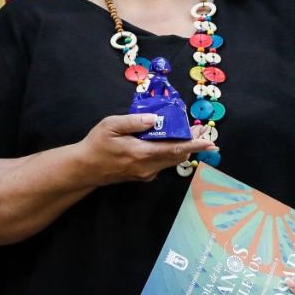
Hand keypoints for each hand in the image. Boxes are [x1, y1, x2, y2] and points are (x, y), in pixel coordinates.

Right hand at [78, 114, 214, 184]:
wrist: (85, 169)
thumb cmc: (96, 144)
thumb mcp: (111, 125)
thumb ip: (134, 121)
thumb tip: (154, 118)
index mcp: (141, 153)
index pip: (175, 149)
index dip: (194, 145)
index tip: (210, 142)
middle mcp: (148, 167)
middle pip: (178, 156)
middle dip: (193, 144)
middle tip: (203, 131)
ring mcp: (146, 173)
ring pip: (172, 161)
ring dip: (183, 148)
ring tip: (191, 134)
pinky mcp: (143, 175)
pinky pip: (163, 163)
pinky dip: (171, 152)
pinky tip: (169, 142)